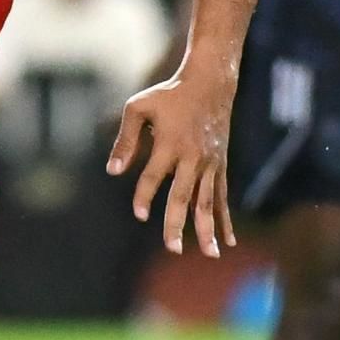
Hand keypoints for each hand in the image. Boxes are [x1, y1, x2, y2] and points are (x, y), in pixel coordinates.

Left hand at [106, 64, 237, 256]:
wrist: (210, 83)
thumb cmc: (169, 95)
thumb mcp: (139, 108)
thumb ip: (125, 139)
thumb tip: (112, 171)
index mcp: (170, 143)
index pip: (154, 176)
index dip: (145, 196)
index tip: (140, 214)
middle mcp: (192, 157)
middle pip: (183, 195)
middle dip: (177, 223)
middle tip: (172, 248)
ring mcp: (210, 164)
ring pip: (208, 202)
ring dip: (208, 229)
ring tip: (211, 255)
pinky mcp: (220, 166)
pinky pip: (222, 197)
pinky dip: (224, 220)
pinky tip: (227, 241)